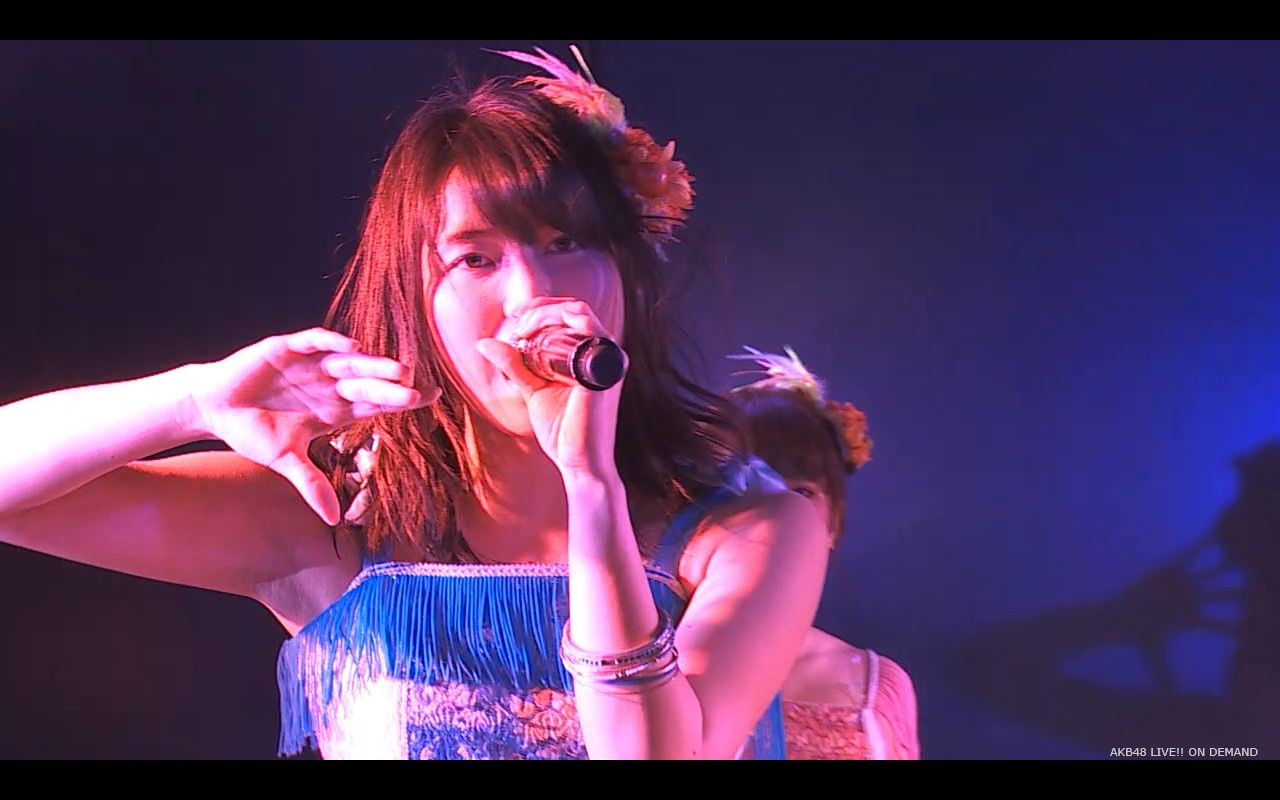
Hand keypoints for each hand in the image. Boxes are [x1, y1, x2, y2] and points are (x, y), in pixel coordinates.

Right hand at [189, 327, 437, 524]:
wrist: (214, 406)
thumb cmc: (252, 431)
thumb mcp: (285, 460)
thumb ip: (311, 484)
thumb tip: (334, 520)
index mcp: (334, 409)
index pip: (374, 404)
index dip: (400, 402)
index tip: (430, 399)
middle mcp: (328, 384)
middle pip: (367, 384)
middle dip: (392, 387)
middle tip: (418, 390)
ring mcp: (310, 364)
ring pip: (348, 362)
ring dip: (372, 365)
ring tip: (398, 370)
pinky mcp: (287, 348)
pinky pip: (314, 342)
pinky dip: (332, 343)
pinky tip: (351, 347)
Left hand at [475, 298, 625, 478]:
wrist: (578, 463)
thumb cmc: (562, 429)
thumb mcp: (533, 389)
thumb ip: (515, 365)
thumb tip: (485, 343)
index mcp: (591, 356)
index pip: (569, 314)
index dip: (539, 310)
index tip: (514, 322)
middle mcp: (604, 353)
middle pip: (573, 308)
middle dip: (539, 310)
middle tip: (515, 327)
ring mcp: (607, 359)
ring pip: (578, 312)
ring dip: (544, 315)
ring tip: (522, 333)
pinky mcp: (604, 369)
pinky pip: (586, 330)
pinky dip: (556, 326)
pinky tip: (532, 341)